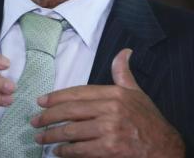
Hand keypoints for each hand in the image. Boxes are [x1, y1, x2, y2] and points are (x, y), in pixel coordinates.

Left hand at [31, 48, 184, 156]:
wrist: (166, 147)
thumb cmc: (147, 119)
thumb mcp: (135, 92)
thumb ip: (123, 72)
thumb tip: (124, 52)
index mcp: (113, 93)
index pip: (77, 92)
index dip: (56, 97)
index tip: (41, 101)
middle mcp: (110, 109)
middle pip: (70, 111)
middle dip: (48, 116)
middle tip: (34, 121)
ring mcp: (110, 130)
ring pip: (72, 131)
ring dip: (52, 135)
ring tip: (40, 137)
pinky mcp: (110, 150)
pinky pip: (81, 150)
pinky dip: (66, 152)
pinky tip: (57, 152)